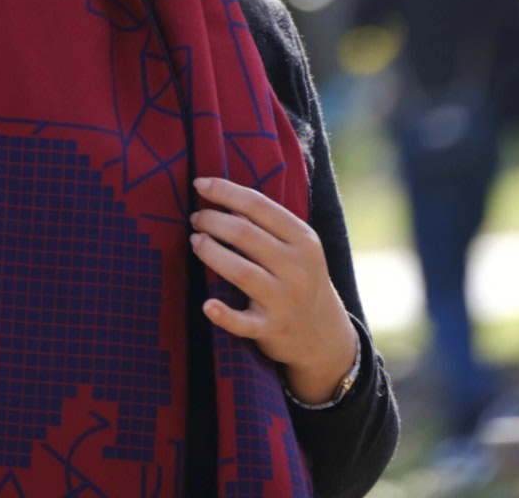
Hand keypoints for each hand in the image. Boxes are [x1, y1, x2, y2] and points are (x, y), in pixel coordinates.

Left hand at [190, 176, 357, 404]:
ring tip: (195, 241)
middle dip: (213, 220)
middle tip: (196, 218)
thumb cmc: (300, 277)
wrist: (323, 334)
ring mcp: (285, 300)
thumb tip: (226, 198)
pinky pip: (244, 322)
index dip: (225, 191)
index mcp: (303, 240)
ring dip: (211, 252)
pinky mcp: (272, 329)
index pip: (258, 206)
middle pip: (245, 235)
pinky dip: (224, 315)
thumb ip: (268, 223)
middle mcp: (297, 268)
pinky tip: (207, 304)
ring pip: (240, 271)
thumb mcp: (298, 247)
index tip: (200, 184)